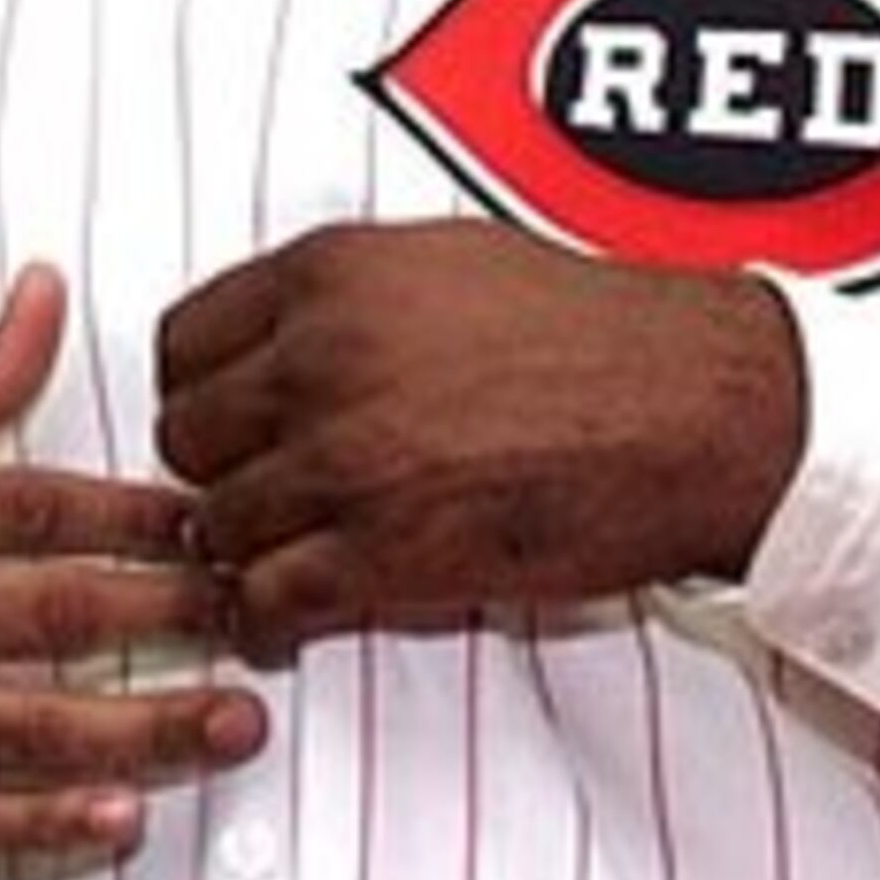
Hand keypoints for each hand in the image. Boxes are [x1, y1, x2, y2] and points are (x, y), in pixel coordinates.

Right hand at [0, 266, 263, 855]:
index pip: (20, 508)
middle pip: (43, 614)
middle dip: (165, 615)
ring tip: (236, 720)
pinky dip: (48, 823)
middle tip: (255, 610)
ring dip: (144, 732)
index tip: (211, 515)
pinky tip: (124, 816)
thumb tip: (45, 293)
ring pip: (24, 729)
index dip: (128, 513)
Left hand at [155, 222, 806, 667]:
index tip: (227, 421)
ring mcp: (344, 459)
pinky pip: (266, 597)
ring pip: (217, 523)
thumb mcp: (440, 261)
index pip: (179, 344)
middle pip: (186, 436)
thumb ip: (335, 295)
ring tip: (287, 554)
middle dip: (219, 470)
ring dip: (246, 547)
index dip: (198, 391)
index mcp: (324, 276)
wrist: (700, 409)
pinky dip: (267, 617)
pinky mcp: (384, 553)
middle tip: (261, 492)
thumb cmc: (596, 335)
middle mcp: (317, 359)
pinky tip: (292, 614)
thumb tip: (269, 338)